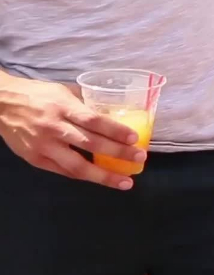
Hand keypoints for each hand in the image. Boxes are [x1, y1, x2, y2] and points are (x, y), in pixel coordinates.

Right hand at [0, 76, 143, 189]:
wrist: (1, 105)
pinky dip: (84, 176)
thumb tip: (112, 113)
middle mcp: (54, 128)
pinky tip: (100, 179)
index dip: (116, 131)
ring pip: (77, 166)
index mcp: (63, 107)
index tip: (135, 138)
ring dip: (103, 175)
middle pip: (91, 144)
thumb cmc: (38, 95)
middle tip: (139, 158)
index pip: (94, 120)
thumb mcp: (64, 92)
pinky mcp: (35, 160)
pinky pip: (64, 171)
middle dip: (118, 153)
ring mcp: (44, 146)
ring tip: (124, 182)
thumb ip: (85, 104)